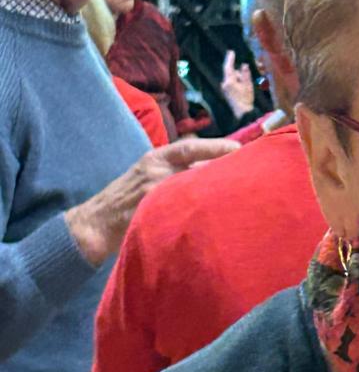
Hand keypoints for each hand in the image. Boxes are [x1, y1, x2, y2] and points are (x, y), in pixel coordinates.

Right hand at [65, 137, 237, 265]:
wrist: (94, 224)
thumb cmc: (126, 199)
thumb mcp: (148, 174)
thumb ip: (176, 170)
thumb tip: (213, 169)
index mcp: (156, 158)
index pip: (190, 147)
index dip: (216, 147)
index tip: (239, 150)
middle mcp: (156, 170)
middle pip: (197, 168)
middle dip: (222, 172)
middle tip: (250, 176)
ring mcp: (153, 192)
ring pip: (192, 190)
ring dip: (214, 194)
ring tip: (240, 197)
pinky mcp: (151, 214)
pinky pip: (180, 213)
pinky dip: (198, 214)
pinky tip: (216, 220)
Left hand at [220, 49, 254, 117]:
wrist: (242, 113)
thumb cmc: (246, 99)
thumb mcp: (248, 85)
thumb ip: (245, 74)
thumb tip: (244, 65)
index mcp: (229, 81)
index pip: (228, 67)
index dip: (230, 59)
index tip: (231, 52)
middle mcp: (225, 84)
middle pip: (231, 73)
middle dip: (239, 73)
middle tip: (247, 78)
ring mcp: (225, 89)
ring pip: (232, 78)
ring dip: (239, 79)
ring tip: (247, 87)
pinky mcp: (227, 93)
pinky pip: (231, 83)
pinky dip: (237, 83)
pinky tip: (243, 88)